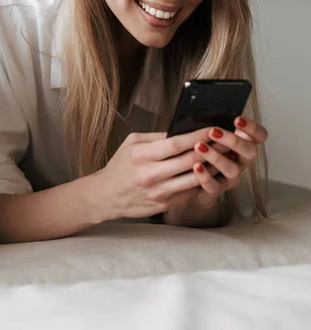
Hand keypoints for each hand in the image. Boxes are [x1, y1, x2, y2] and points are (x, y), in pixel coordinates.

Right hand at [97, 128, 223, 220]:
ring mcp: (159, 192)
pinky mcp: (165, 204)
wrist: (107, 195)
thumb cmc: (121, 166)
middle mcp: (150, 174)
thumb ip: (156, 137)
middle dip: (211, 149)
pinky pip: (190, 191)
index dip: (198, 136)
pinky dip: (203, 181)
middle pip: (189, 161)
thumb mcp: (132, 143)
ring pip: (194, 178)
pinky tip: (212, 172)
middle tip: (227, 140)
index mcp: (141, 155)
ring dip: (212, 167)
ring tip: (225, 156)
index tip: (213, 128)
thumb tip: (183, 131)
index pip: (176, 144)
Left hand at [168, 116, 268, 214]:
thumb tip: (202, 110)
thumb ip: (211, 125)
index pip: (260, 136)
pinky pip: (214, 185)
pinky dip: (205, 175)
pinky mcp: (216, 190)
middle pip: (250, 152)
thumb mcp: (206, 134)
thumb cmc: (200, 148)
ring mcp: (230, 177)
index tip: (237, 119)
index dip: (253, 128)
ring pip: (233, 169)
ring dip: (216, 157)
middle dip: (233, 140)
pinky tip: (196, 166)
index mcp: (242, 144)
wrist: (186, 179)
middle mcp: (241, 161)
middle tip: (213, 131)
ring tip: (199, 146)